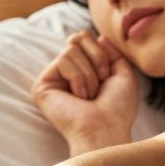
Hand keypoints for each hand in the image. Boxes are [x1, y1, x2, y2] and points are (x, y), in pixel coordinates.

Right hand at [31, 29, 137, 151]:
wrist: (106, 129)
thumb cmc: (117, 109)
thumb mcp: (123, 74)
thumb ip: (112, 53)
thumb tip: (99, 37)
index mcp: (82, 71)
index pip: (85, 39)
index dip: (101, 52)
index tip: (108, 76)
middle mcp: (65, 74)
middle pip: (77, 38)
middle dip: (97, 58)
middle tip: (100, 83)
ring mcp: (52, 80)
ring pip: (70, 50)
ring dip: (88, 74)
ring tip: (88, 96)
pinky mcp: (41, 86)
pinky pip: (62, 61)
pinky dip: (78, 78)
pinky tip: (78, 98)